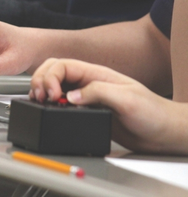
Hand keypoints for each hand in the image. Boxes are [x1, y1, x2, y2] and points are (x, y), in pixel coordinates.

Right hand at [30, 58, 187, 153]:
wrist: (162, 133)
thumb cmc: (152, 113)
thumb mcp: (126, 99)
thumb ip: (97, 93)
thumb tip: (70, 96)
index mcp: (96, 73)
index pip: (63, 65)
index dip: (50, 77)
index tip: (51, 95)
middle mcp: (88, 82)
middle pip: (53, 70)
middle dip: (40, 81)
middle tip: (38, 97)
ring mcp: (85, 96)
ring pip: (54, 85)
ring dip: (42, 91)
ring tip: (39, 102)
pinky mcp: (85, 111)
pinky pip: (60, 103)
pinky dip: (49, 105)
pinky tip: (50, 110)